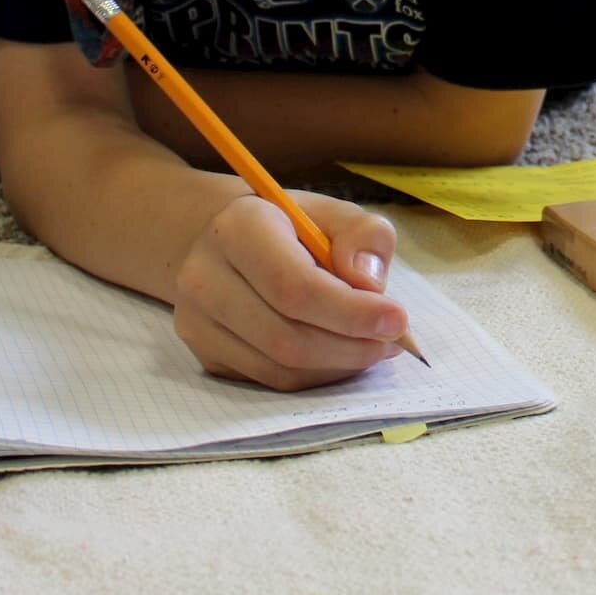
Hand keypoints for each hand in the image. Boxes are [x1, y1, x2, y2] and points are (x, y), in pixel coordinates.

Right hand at [172, 192, 411, 390]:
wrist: (231, 244)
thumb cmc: (292, 228)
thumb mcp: (335, 213)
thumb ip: (364, 237)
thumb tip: (369, 284)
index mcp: (237, 229)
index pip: (294, 286)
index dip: (351, 312)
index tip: (397, 320)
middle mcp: (204, 277)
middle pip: (287, 337)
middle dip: (352, 347)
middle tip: (393, 341)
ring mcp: (197, 322)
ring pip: (280, 368)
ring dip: (339, 365)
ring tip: (373, 345)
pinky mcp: (206, 355)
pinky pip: (271, 381)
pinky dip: (317, 375)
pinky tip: (341, 354)